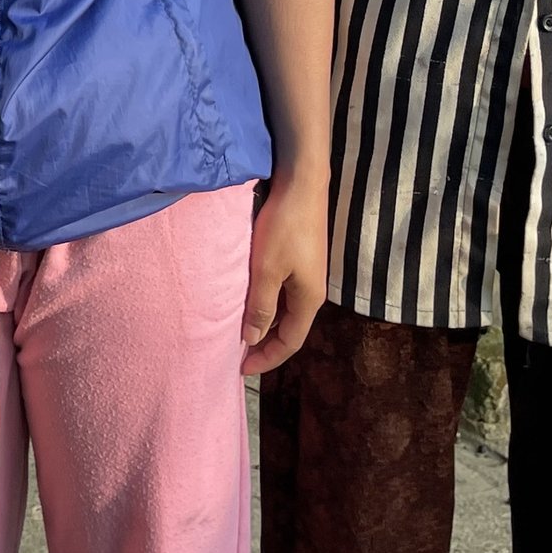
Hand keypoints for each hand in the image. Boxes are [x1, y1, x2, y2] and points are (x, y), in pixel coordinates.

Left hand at [241, 176, 328, 375]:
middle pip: (290, 328)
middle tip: (238, 352)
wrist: (301, 183)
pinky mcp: (301, 257)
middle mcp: (313, 291)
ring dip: (265, 322)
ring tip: (240, 328)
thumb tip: (252, 339)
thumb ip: (260, 306)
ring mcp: (308, 273)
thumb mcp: (266, 270)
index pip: (290, 342)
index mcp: (309, 300)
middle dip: (266, 344)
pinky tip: (250, 297)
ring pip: (286, 309)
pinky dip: (268, 302)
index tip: (241, 369)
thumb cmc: (284, 227)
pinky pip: (284, 291)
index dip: (267, 358)